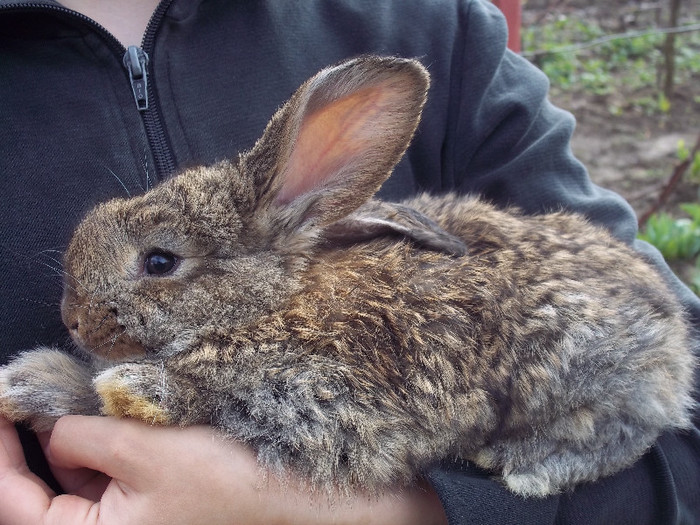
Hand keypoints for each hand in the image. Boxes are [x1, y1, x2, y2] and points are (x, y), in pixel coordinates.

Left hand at [0, 416, 447, 524]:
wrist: (313, 501)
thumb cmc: (238, 485)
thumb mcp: (149, 451)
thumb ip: (86, 435)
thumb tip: (55, 424)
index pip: (11, 501)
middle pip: (40, 495)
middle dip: (29, 442)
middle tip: (24, 394)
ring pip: (79, 485)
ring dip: (70, 440)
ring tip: (67, 395)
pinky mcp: (163, 508)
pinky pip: (114, 480)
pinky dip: (104, 446)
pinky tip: (111, 413)